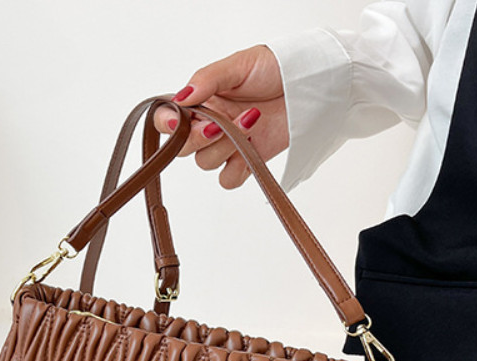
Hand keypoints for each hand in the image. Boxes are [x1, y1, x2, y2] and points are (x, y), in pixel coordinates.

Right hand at [154, 45, 287, 188]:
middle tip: (218, 124)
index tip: (180, 121)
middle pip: (182, 148)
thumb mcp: (238, 65)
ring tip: (250, 122)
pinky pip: (228, 179)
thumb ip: (206, 80)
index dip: (168, 124)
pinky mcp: (246, 161)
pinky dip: (237, 168)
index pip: (168, 119)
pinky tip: (251, 148)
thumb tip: (180, 97)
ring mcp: (227, 145)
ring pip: (205, 163)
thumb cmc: (274, 68)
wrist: (307, 85)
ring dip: (224, 146)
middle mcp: (209, 124)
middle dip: (199, 138)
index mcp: (200, 101)